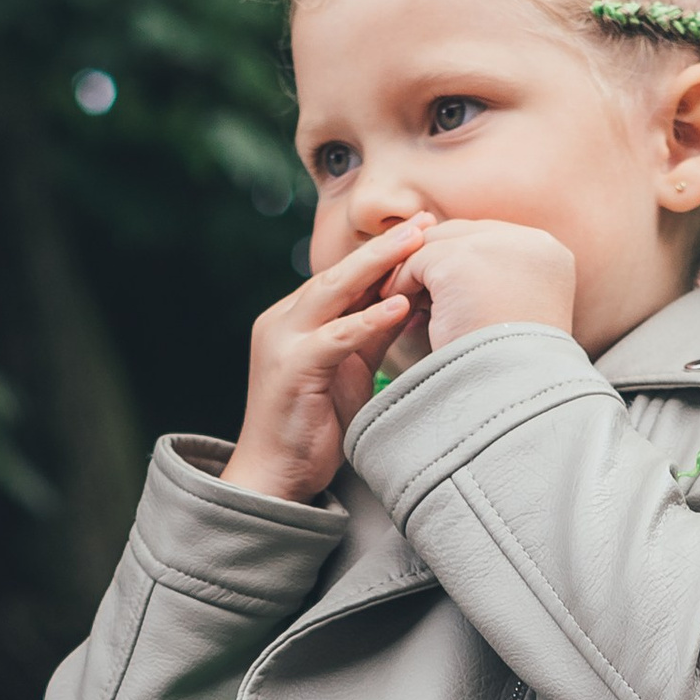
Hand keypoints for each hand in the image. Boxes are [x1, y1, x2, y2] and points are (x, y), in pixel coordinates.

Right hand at [220, 221, 431, 503]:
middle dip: (384, 246)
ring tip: (417, 244)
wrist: (273, 478)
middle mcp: (282, 321)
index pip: (343, 278)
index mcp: (294, 319)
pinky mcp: (290, 369)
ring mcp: (282, 342)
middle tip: (425, 221)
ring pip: (333, 293)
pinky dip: (367, 321)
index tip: (423, 230)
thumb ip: (370, 336)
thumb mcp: (348, 372)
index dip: (383, 254)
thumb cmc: (311, 430)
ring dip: (378, 266)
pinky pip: (335, 337)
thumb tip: (407, 303)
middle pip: (339, 274)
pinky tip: (399, 306)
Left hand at [380, 217, 578, 372]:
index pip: (494, 241)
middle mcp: (529, 240)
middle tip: (410, 289)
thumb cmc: (516, 375)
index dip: (463, 261)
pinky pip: (417, 262)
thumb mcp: (518, 321)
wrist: (516, 396)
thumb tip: (457, 278)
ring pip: (439, 244)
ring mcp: (492, 247)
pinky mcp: (457, 263)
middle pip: (466, 234)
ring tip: (398, 301)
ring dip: (416, 271)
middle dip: (436, 260)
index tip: (439, 288)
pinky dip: (403, 283)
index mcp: (550, 255)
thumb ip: (499, 289)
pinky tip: (395, 310)